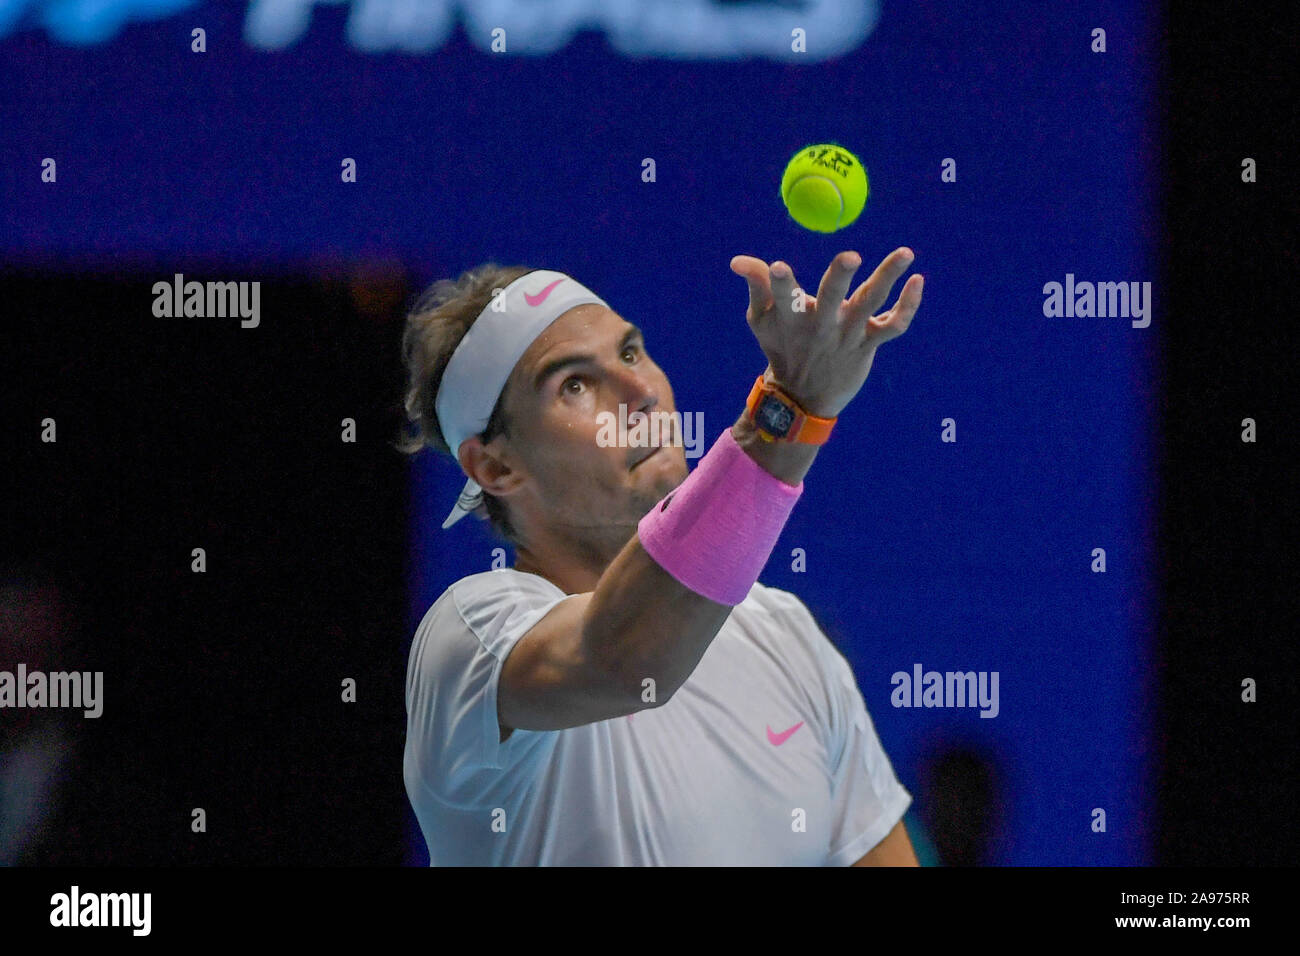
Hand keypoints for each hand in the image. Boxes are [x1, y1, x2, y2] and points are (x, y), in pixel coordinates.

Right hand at [729, 248, 922, 417]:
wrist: (803, 398)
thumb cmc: (782, 348)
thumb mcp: (762, 320)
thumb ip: (756, 285)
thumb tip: (737, 260)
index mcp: (792, 317)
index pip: (784, 297)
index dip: (780, 284)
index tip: (778, 267)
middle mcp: (822, 325)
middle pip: (832, 298)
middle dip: (839, 278)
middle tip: (850, 256)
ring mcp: (848, 334)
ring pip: (870, 303)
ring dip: (888, 277)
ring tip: (905, 252)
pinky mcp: (869, 343)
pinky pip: (894, 325)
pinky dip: (909, 305)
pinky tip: (918, 280)